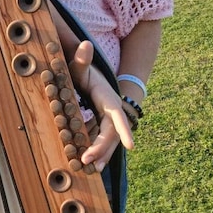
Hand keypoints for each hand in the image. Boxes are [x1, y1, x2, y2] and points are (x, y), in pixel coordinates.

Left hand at [68, 41, 133, 171]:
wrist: (85, 73)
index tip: (131, 146)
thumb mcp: (80, 66)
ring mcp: (105, 119)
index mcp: (108, 100)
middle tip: (89, 162)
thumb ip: (81, 58)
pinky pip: (98, 139)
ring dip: (100, 154)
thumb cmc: (82, 69)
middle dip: (103, 149)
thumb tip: (85, 44)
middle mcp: (110, 112)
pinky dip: (93, 149)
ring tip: (90, 168)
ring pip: (106, 140)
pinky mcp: (97, 124)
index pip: (118, 117)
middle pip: (111, 134)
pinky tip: (84, 161)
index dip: (125, 130)